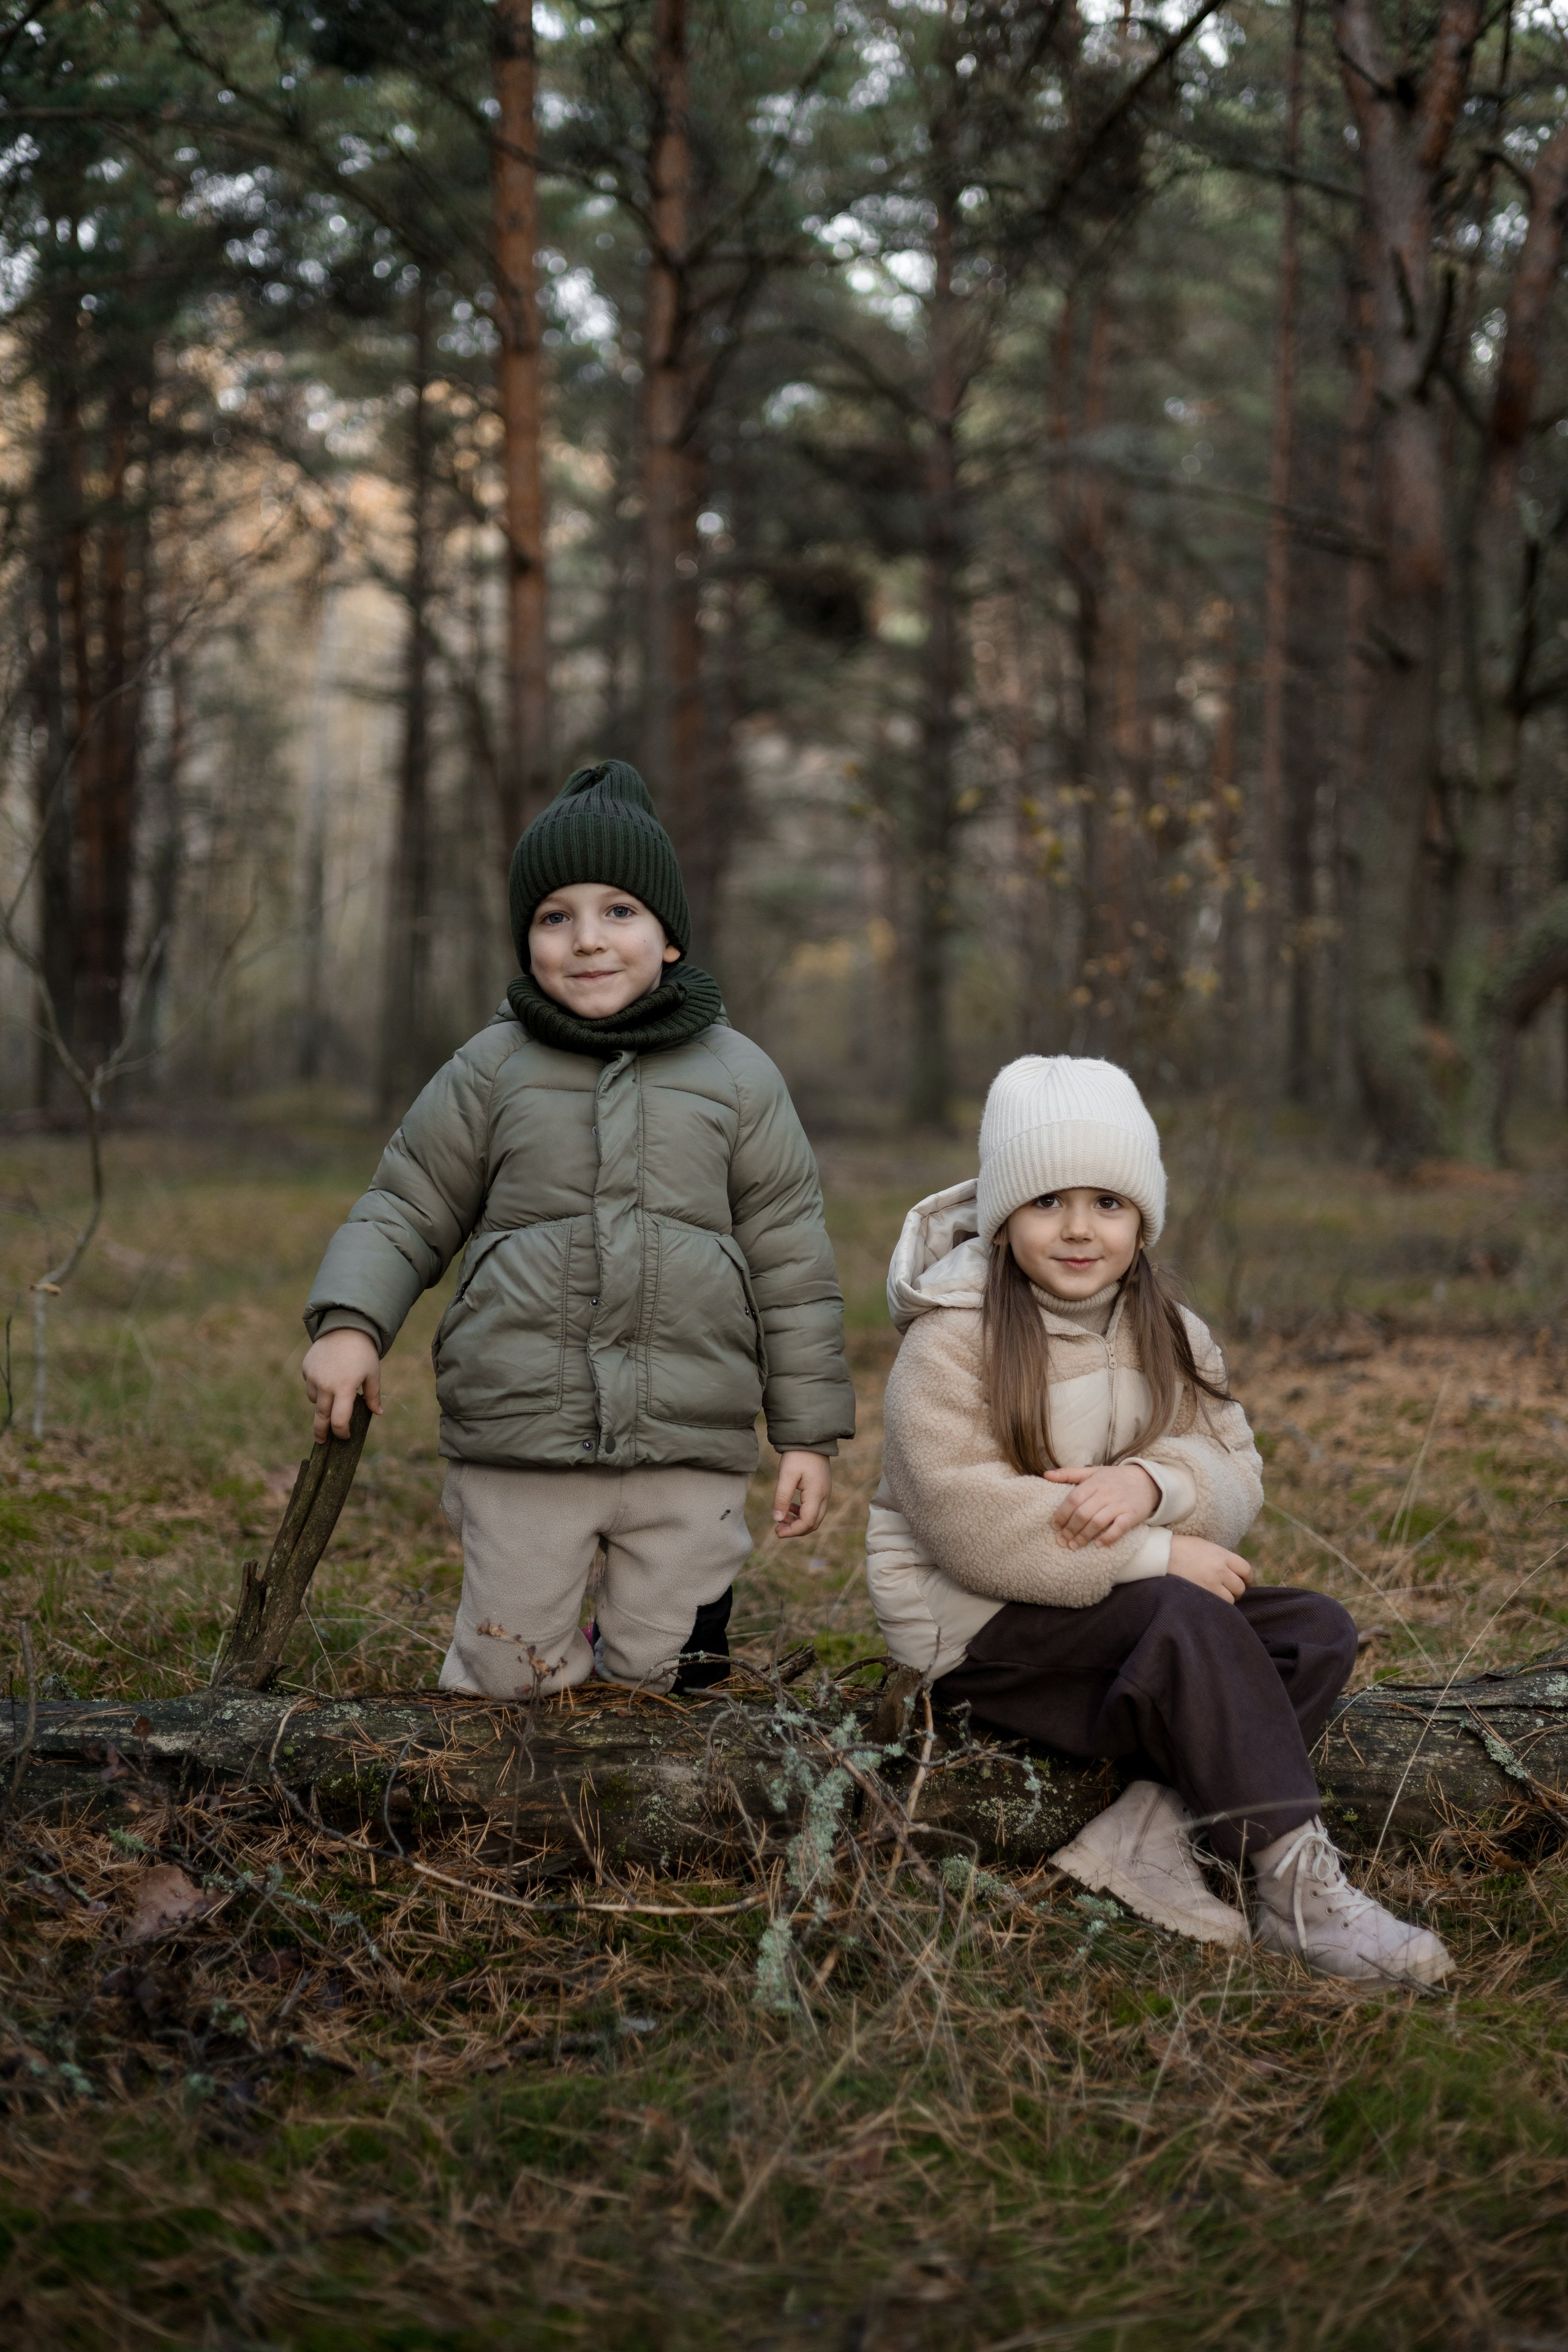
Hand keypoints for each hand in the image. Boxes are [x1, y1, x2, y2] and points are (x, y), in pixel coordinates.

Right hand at [302, 1329, 382, 1442]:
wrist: (345, 1327)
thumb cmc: (363, 1353)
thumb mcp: (373, 1374)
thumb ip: (373, 1396)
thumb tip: (378, 1413)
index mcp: (345, 1388)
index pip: (339, 1421)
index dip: (342, 1432)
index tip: (344, 1436)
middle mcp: (326, 1385)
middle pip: (321, 1418)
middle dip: (322, 1432)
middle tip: (322, 1441)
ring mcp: (313, 1377)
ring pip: (315, 1401)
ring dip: (322, 1405)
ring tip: (334, 1395)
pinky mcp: (306, 1369)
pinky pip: (310, 1386)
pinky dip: (317, 1388)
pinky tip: (327, 1378)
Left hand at [772, 1450, 831, 1538]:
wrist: (811, 1439)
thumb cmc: (798, 1456)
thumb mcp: (786, 1475)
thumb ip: (782, 1498)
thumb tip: (777, 1519)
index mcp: (816, 1494)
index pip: (807, 1522)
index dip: (792, 1531)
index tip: (777, 1532)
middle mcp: (824, 1497)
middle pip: (813, 1524)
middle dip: (795, 1529)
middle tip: (778, 1528)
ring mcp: (825, 1493)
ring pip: (815, 1518)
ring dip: (799, 1522)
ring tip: (781, 1518)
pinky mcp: (822, 1490)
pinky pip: (815, 1509)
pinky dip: (802, 1513)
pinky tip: (790, 1507)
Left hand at [1045, 1461, 1159, 1548]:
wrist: (1147, 1480)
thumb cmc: (1115, 1478)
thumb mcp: (1093, 1472)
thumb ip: (1069, 1473)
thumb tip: (1046, 1475)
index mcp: (1094, 1482)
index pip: (1073, 1499)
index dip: (1062, 1513)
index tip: (1054, 1526)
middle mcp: (1106, 1493)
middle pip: (1083, 1513)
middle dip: (1070, 1529)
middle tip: (1062, 1541)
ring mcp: (1120, 1504)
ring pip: (1098, 1522)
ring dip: (1084, 1536)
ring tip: (1074, 1546)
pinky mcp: (1132, 1515)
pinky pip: (1119, 1528)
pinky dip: (1108, 1538)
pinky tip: (1098, 1545)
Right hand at [1167, 1534, 1252, 1602]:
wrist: (1161, 1554)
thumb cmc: (1181, 1547)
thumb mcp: (1206, 1546)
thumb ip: (1221, 1557)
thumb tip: (1232, 1570)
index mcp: (1221, 1554)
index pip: (1245, 1569)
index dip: (1247, 1578)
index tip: (1244, 1581)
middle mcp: (1219, 1569)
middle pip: (1240, 1586)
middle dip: (1237, 1590)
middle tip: (1230, 1590)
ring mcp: (1210, 1583)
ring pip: (1231, 1599)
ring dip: (1228, 1598)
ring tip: (1219, 1596)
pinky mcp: (1201, 1594)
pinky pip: (1219, 1605)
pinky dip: (1218, 1605)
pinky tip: (1211, 1600)